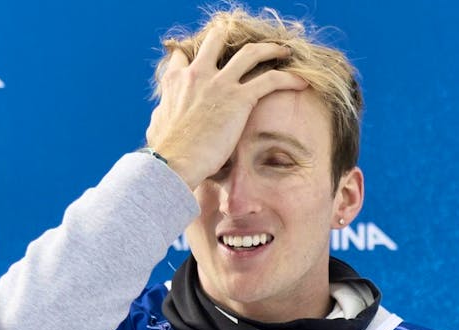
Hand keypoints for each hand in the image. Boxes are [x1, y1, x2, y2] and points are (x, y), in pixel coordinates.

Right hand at [145, 27, 307, 188]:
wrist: (171, 163)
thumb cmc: (163, 152)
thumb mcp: (157, 124)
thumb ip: (163, 111)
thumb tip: (162, 114)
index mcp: (176, 81)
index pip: (184, 56)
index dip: (196, 55)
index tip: (208, 59)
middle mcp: (197, 74)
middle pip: (218, 39)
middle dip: (234, 37)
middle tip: (248, 45)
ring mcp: (219, 83)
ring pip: (250, 52)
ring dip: (270, 49)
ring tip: (284, 51)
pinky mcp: (238, 98)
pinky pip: (271, 79)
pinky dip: (289, 78)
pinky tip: (302, 82)